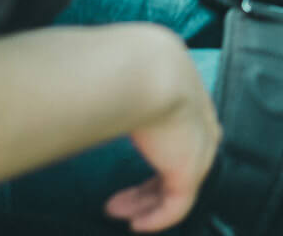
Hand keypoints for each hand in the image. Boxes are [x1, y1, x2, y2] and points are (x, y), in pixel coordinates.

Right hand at [104, 52, 221, 231]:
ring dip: (148, 201)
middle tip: (119, 198)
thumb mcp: (124, 71)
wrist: (143, 71)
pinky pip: (178, 204)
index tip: (129, 158)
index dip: (156, 147)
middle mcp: (198, 116)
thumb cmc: (122, 64)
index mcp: (183, 87)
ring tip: (119, 211)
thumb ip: (114, 85)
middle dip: (151, 181)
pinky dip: (158, 217)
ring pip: (180, 182)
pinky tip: (138, 224)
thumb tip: (83, 89)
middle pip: (181, 157)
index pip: (178, 124)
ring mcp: (199, 144)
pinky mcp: (191, 169)